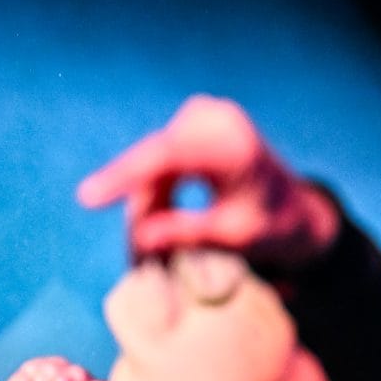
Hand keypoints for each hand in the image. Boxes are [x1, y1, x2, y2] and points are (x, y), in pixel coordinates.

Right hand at [78, 95, 339, 269]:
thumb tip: (140, 237)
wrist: (294, 208)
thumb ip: (188, 232)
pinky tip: (162, 223)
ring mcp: (201, 116)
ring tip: (155, 254)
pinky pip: (156, 164)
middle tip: (140, 264)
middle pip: (152, 168)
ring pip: (149, 169)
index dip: (122, 177)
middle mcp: (215, 119)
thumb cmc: (271, 226)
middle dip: (139, 214)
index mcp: (235, 146)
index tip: (86, 199)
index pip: (166, 157)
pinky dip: (154, 195)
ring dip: (146, 209)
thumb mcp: (235, 236)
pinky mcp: (191, 123)